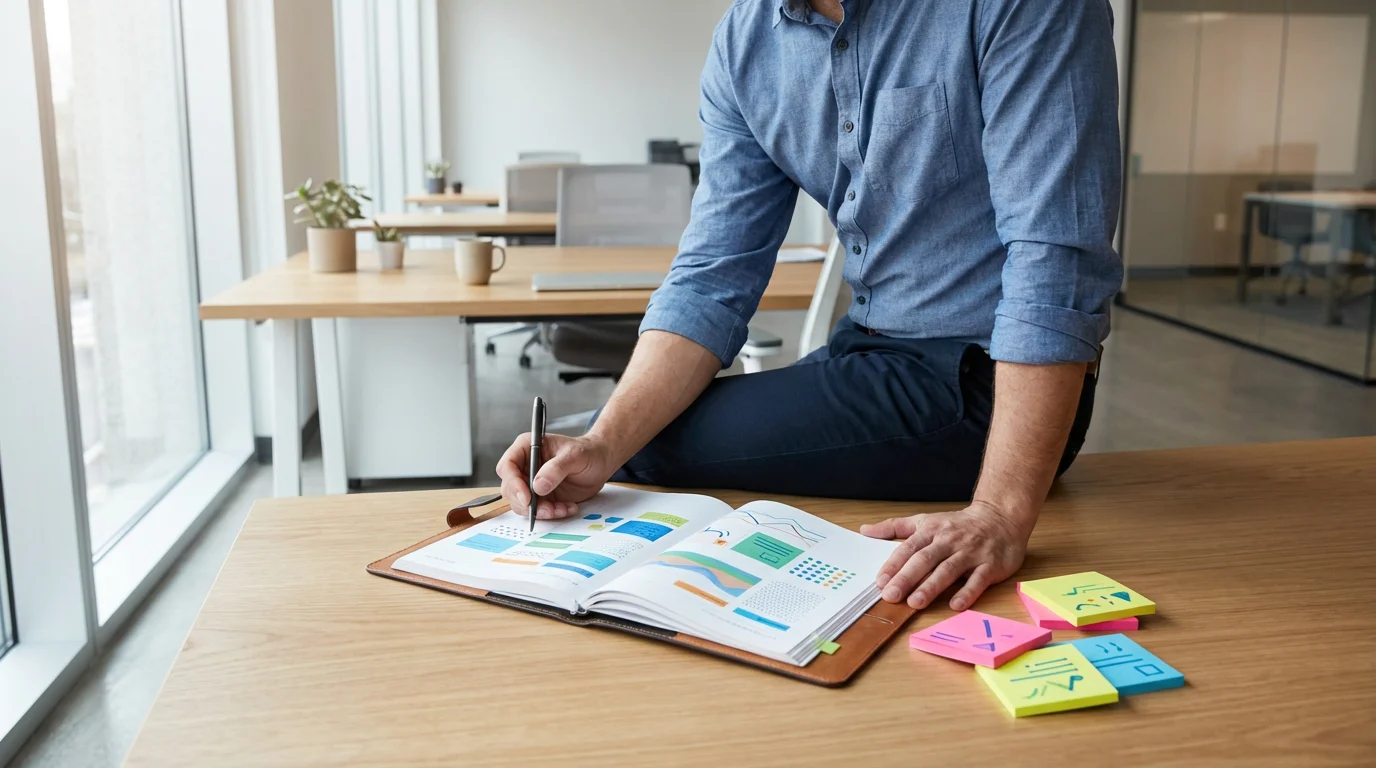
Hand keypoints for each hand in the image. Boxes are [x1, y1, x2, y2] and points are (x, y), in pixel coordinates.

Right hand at [495, 433, 616, 519]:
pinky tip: (568, 508)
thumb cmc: (587, 452)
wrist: (600, 463)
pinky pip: (537, 511)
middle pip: (510, 489)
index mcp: (527, 447)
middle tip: (546, 509)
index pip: (507, 466)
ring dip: (540, 511)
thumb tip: (537, 486)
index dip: (513, 483)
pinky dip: (551, 514)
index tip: (527, 497)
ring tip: (562, 508)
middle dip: (526, 503)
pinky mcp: (540, 497)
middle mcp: (524, 466)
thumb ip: (556, 469)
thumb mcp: (575, 455)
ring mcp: (531, 483)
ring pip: (522, 504)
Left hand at [859, 502, 1032, 610]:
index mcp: (932, 530)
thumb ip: (894, 527)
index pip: (909, 548)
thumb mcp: (925, 521)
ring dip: (932, 587)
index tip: (880, 581)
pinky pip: (978, 580)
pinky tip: (955, 605)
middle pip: (925, 559)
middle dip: (907, 578)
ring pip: (948, 570)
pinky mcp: (990, 565)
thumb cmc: (957, 524)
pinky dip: (967, 592)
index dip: (894, 565)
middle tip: (891, 596)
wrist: (1000, 517)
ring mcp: (970, 553)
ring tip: (915, 603)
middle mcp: (949, 541)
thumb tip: (864, 530)